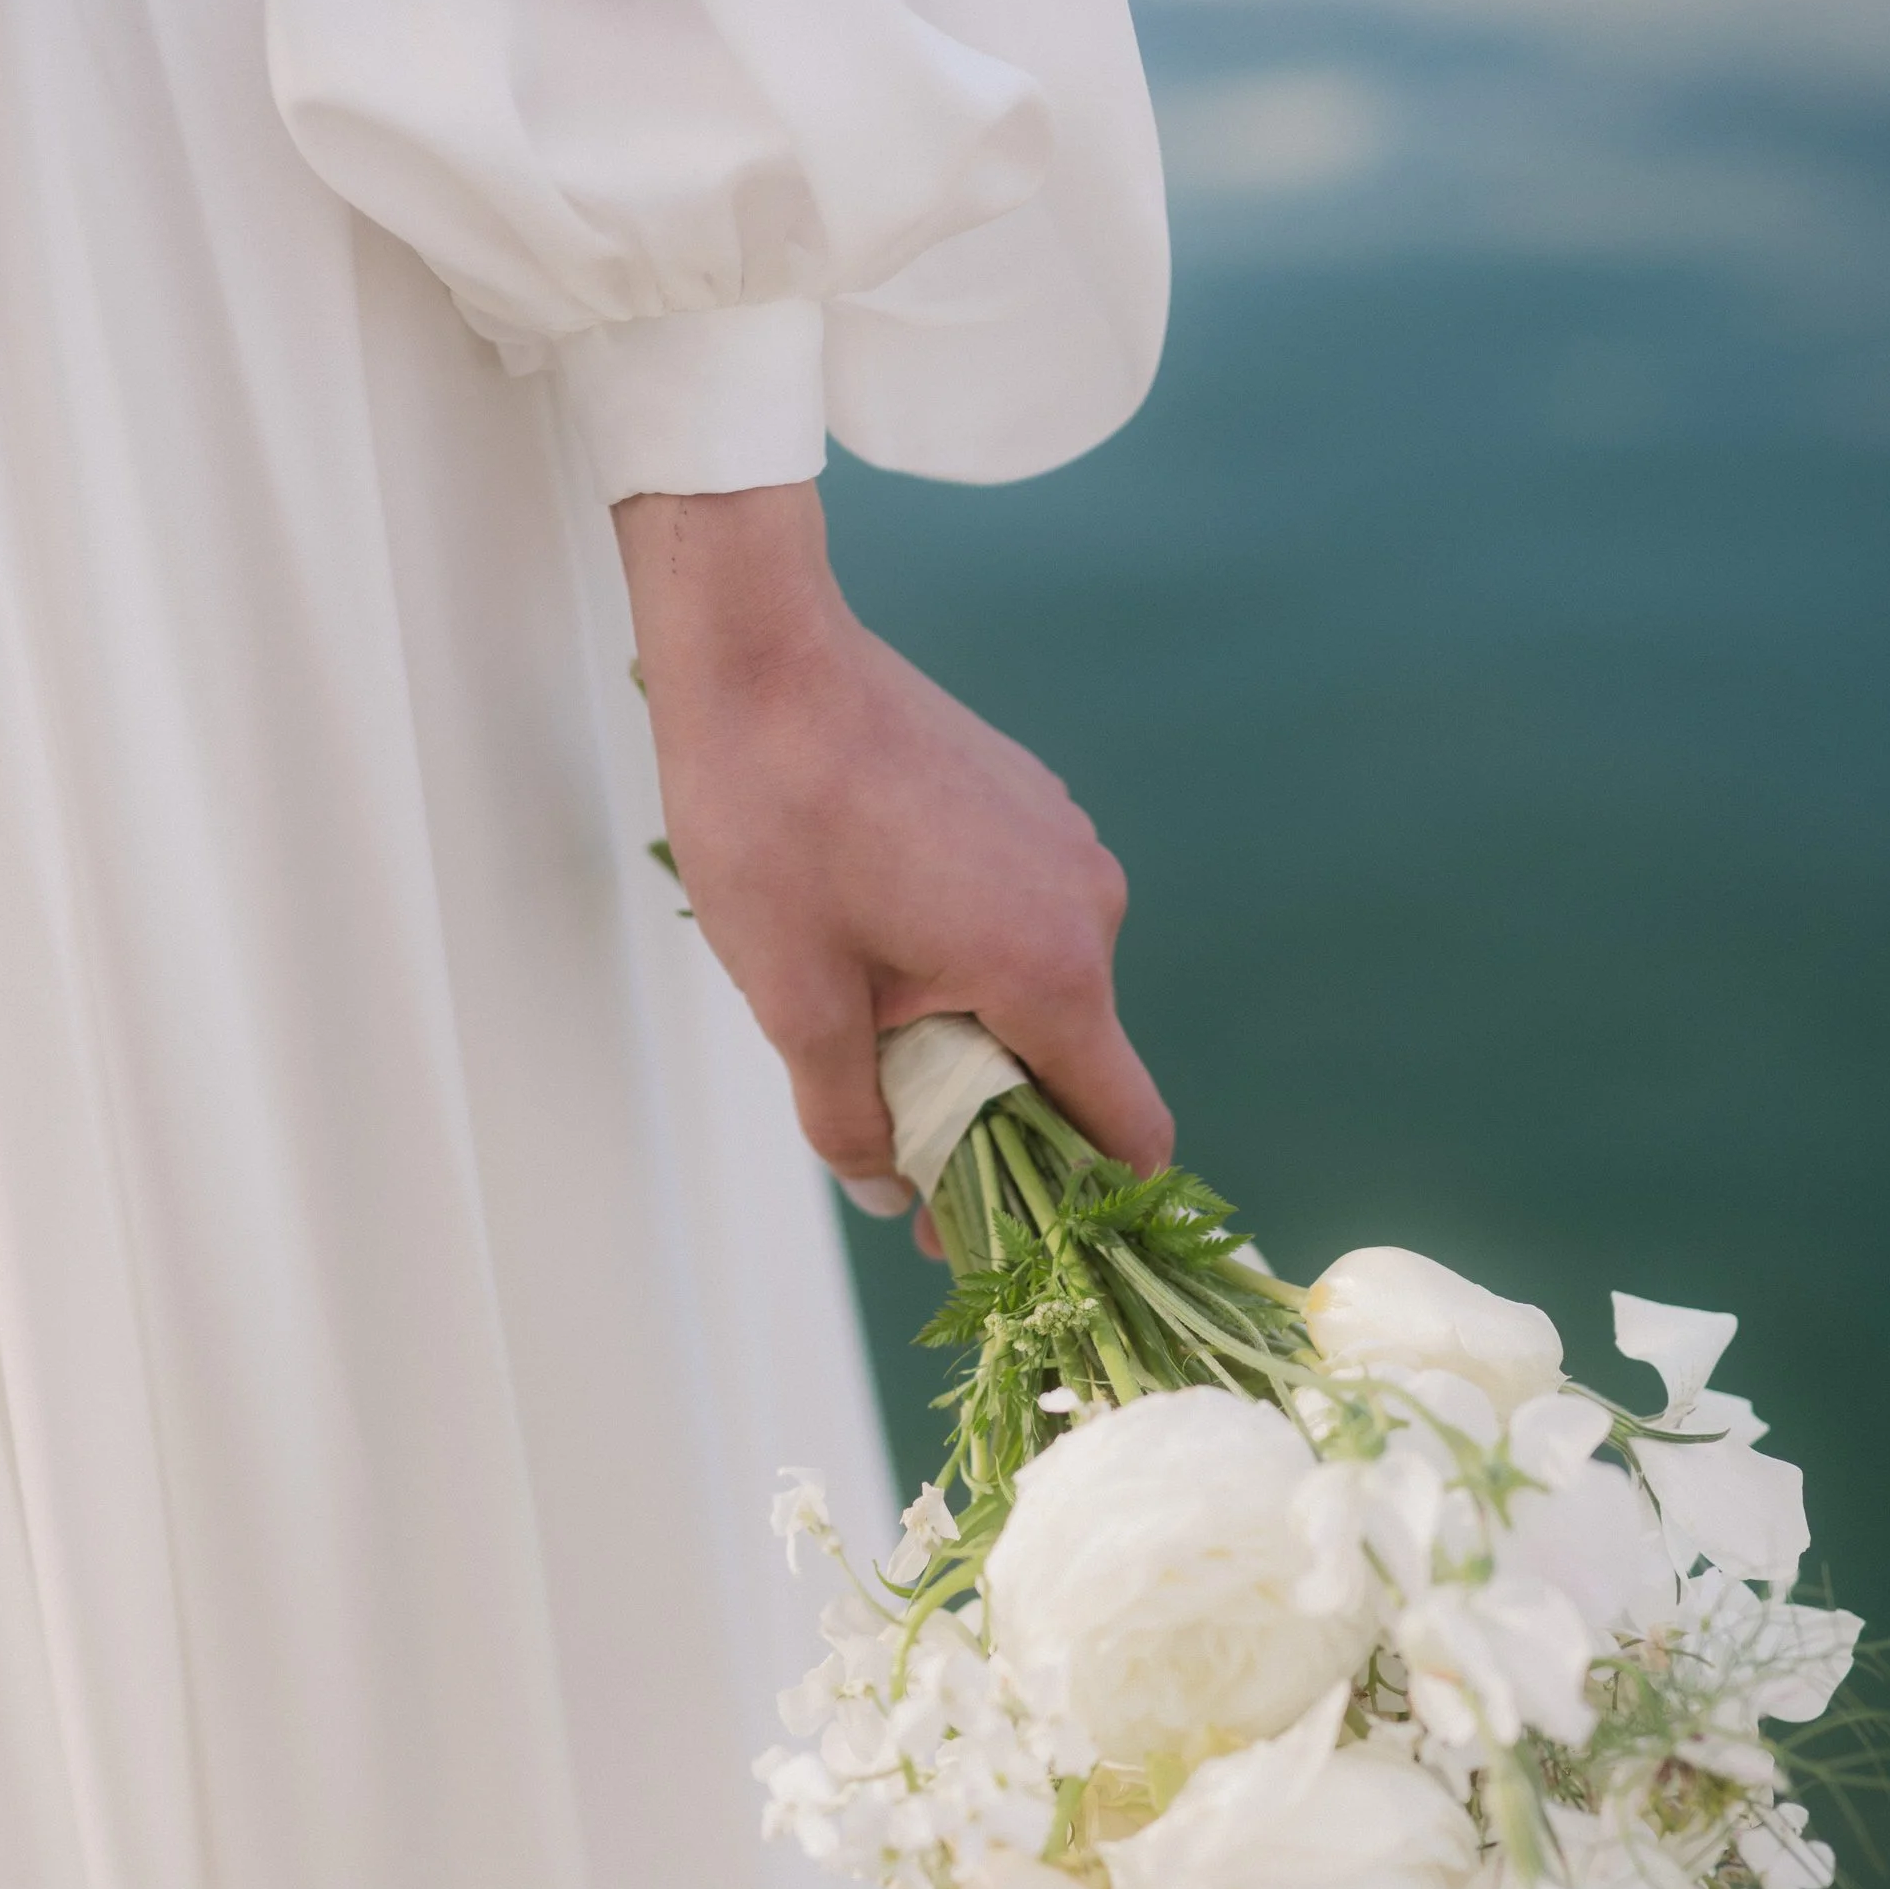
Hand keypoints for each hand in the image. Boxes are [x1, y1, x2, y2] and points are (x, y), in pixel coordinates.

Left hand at [615, 483, 1171, 1235]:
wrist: (760, 654)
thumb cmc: (774, 825)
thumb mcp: (798, 1003)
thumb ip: (849, 1119)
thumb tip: (887, 1193)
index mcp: (1051, 971)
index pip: (1129, 1127)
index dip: (1085, 1202)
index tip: (1013, 1233)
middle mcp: (1089, 907)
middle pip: (1076, 1062)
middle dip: (1000, 1119)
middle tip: (897, 1143)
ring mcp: (1067, 845)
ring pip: (1042, 987)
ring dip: (974, 1031)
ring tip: (863, 1018)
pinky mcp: (1034, 803)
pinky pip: (1019, 917)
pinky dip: (969, 958)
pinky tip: (876, 937)